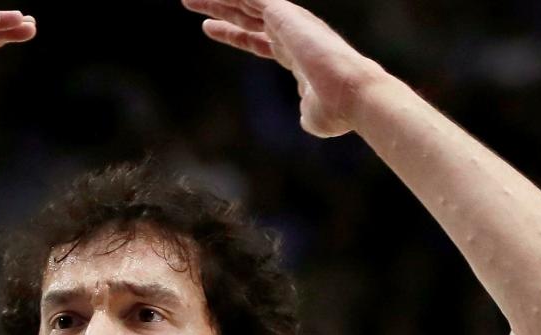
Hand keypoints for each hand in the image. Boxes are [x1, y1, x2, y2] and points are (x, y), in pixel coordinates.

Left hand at [182, 0, 384, 137]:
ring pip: (245, 2)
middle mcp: (290, 34)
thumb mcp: (311, 116)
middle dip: (219, 10)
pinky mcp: (285, 14)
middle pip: (245, 17)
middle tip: (192, 4)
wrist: (349, 96)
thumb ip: (304, 112)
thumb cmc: (333, 111)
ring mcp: (289, 22)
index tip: (208, 28)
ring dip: (217, 0)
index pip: (255, 40)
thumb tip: (306, 117)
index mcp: (295, 56)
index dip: (232, 33)